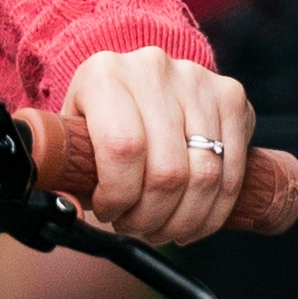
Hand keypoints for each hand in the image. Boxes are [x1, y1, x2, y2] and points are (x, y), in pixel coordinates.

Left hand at [57, 43, 259, 246]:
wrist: (135, 78)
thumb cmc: (100, 119)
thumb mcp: (72, 137)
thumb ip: (65, 175)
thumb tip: (70, 213)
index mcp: (104, 75)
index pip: (122, 149)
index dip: (119, 196)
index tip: (109, 212)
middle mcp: (153, 70)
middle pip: (168, 171)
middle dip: (152, 217)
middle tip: (137, 227)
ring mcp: (197, 81)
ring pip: (205, 176)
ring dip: (184, 219)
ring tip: (163, 228)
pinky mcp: (231, 97)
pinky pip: (232, 172)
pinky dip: (214, 211)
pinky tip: (192, 220)